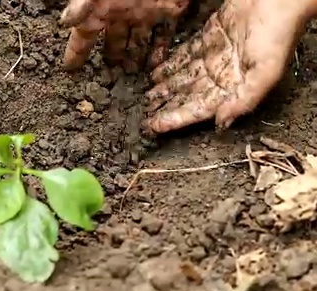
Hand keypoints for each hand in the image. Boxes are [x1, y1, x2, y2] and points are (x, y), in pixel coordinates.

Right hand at [60, 0, 188, 70]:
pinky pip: (165, 35)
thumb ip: (83, 4)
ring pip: (138, 42)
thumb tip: (64, 22)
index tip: (68, 69)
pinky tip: (159, 66)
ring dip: (135, 59)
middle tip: (105, 80)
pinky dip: (162, 50)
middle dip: (109, 59)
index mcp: (100, 7)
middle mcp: (119, 12)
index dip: (75, 52)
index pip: (82, 36)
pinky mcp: (169, 9)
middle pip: (111, 42)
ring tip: (133, 78)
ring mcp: (144, 12)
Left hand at [144, 0, 309, 133]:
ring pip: (183, 75)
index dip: (175, 118)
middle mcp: (223, 75)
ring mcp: (215, 56)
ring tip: (145, 95)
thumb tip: (221, 124)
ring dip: (164, 85)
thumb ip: (243, 100)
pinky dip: (169, 63)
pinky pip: (185, 54)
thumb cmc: (276, 34)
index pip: (198, 109)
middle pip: (187, 95)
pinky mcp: (210, 36)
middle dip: (165, 104)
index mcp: (234, 88)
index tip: (153, 126)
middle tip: (142, 112)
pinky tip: (154, 71)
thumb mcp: (264, 73)